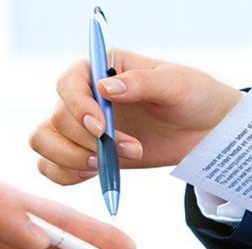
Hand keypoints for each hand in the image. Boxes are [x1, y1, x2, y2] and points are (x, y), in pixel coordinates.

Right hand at [30, 50, 241, 184]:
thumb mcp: (176, 84)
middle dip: (87, 141)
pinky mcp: (87, 154)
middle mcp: (84, 97)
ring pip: (45, 142)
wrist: (207, 131)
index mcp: (100, 69)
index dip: (78, 107)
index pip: (68, 84)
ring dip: (71, 159)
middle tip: (130, 150)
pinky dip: (66, 175)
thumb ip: (142, 82)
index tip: (102, 128)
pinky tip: (98, 173)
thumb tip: (105, 87)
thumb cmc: (194, 96)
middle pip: (56, 119)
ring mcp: (82, 128)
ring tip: (108, 165)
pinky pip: (53, 167)